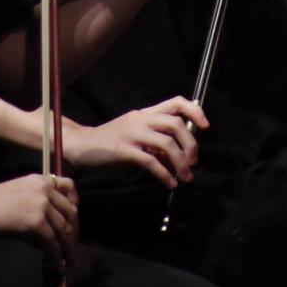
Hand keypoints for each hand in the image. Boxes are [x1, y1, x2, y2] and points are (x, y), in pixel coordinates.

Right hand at [0, 173, 77, 269]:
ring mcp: (41, 204)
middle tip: (73, 248)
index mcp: (41, 180)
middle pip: (71, 212)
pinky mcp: (36, 221)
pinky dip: (57, 257)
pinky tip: (59, 267)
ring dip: (69, 249)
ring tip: (71, 264)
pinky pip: (53, 242)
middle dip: (74, 232)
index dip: (75, 205)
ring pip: (64, 230)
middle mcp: (45, 189)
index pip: (70, 187)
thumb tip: (52, 238)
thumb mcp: (19, 200)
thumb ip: (38, 212)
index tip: (73, 221)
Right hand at [62, 96, 205, 187]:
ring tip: (185, 177)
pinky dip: (164, 174)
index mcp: (145, 113)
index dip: (194, 112)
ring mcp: (132, 134)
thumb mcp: (135, 137)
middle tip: (193, 162)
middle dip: (191, 144)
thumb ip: (156, 143)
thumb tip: (178, 159)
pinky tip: (169, 183)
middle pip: (176, 124)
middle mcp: (140, 119)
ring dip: (180, 162)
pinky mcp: (123, 150)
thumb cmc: (110, 142)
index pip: (176, 102)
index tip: (205, 126)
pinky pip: (150, 161)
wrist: (81, 145)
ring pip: (166, 143)